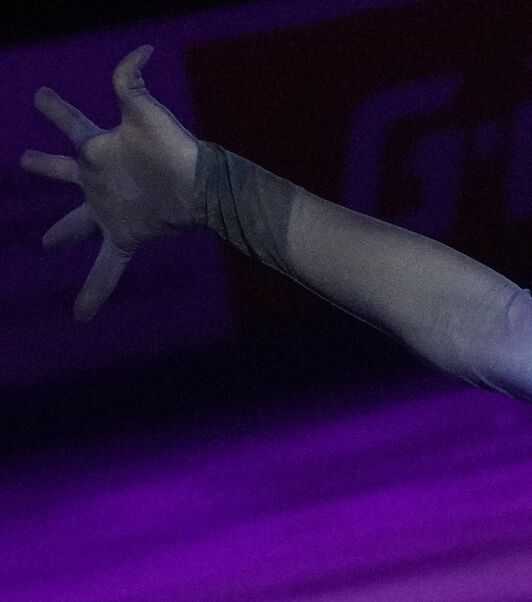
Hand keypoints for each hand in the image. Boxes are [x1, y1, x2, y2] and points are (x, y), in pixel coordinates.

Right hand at [20, 45, 200, 320]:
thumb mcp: (145, 110)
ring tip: (47, 243)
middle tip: (25, 161)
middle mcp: (99, 179)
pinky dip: (95, 292)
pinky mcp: (126, 236)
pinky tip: (82, 315)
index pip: (69, 123)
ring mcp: (110, 209)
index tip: (42, 95)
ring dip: (63, 232)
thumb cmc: (173, 146)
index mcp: (98, 149)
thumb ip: (132, 79)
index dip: (54, 109)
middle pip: (64, 172)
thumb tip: (142, 49)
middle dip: (46, 167)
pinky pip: (106, 269)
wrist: (199, 184)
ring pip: (78, 223)